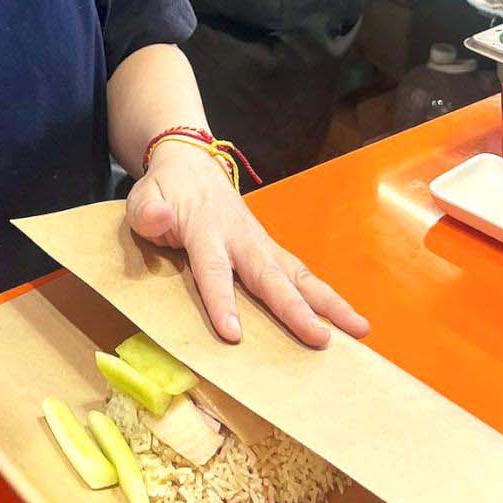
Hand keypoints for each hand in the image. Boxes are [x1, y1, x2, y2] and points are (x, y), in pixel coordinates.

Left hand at [126, 145, 369, 348]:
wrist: (191, 163)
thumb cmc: (165, 190)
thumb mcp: (143, 197)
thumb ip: (148, 211)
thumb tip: (158, 217)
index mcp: (206, 231)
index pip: (214, 270)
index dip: (222, 301)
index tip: (234, 335)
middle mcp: (241, 238)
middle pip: (270, 277)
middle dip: (296, 309)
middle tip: (321, 339)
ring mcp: (260, 243)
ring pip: (298, 275)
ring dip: (328, 302)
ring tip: (360, 330)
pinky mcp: (270, 250)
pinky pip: (300, 274)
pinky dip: (326, 297)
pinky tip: (349, 321)